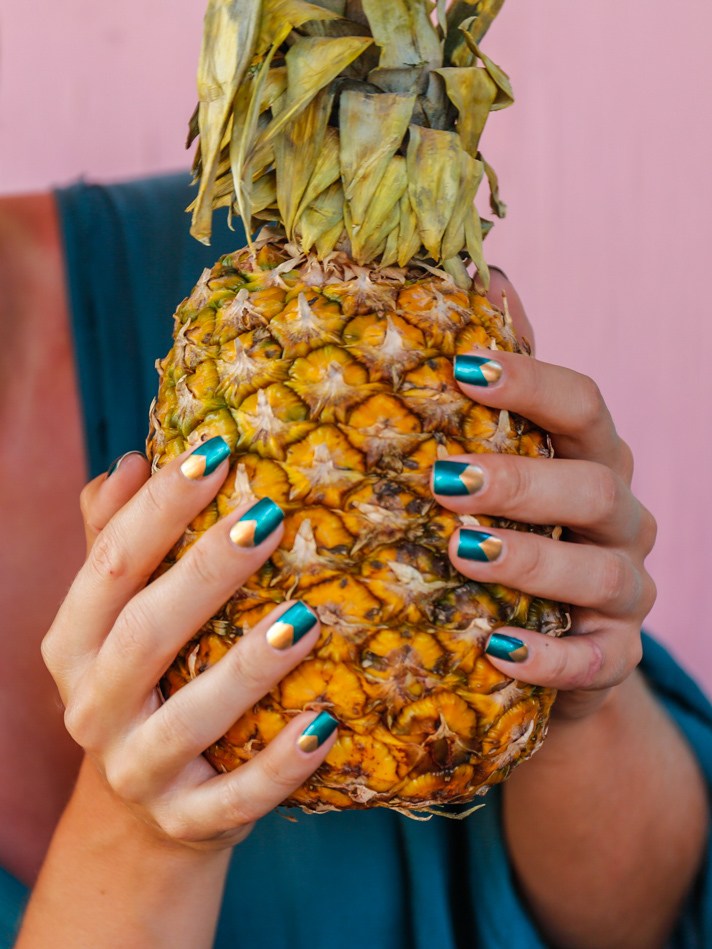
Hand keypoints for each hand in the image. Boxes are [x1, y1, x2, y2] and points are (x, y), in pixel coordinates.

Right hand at [41, 442, 336, 850]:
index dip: (158, 508)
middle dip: (205, 573)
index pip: (109, 566)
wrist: (143, 811)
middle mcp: (92, 709)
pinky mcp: (184, 823)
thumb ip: (116, 540)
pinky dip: (279, 767)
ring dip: (247, 670)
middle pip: (144, 635)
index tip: (216, 453)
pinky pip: (234, 799)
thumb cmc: (144, 682)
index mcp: (73, 645)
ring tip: (304, 619)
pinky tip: (325, 726)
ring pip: (188, 721)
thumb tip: (129, 462)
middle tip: (267, 516)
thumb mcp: (117, 617)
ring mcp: (135, 772)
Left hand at [432, 278, 656, 719]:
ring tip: (460, 553)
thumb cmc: (517, 531)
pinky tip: (496, 648)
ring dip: (530, 558)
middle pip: (593, 484)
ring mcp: (624, 589)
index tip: (460, 369)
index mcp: (591, 457)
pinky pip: (595, 659)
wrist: (546, 644)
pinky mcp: (613, 655)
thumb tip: (488, 273)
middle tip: (445, 480)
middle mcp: (619, 517)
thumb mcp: (509, 454)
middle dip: (520, 479)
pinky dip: (548, 655)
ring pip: (599, 570)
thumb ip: (507, 378)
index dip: (530, 383)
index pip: (582, 405)